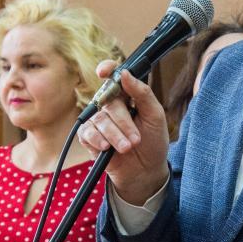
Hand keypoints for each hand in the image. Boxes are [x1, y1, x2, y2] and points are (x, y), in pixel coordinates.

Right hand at [76, 63, 169, 205]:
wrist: (146, 171)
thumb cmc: (153, 141)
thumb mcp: (155, 116)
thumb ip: (142, 93)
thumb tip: (125, 74)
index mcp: (127, 95)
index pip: (113, 76)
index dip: (107, 70)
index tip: (104, 72)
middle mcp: (111, 105)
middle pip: (109, 102)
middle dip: (124, 122)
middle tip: (136, 139)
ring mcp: (98, 121)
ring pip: (100, 119)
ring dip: (115, 135)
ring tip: (128, 147)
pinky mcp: (89, 137)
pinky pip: (87, 133)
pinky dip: (98, 140)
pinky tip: (107, 148)